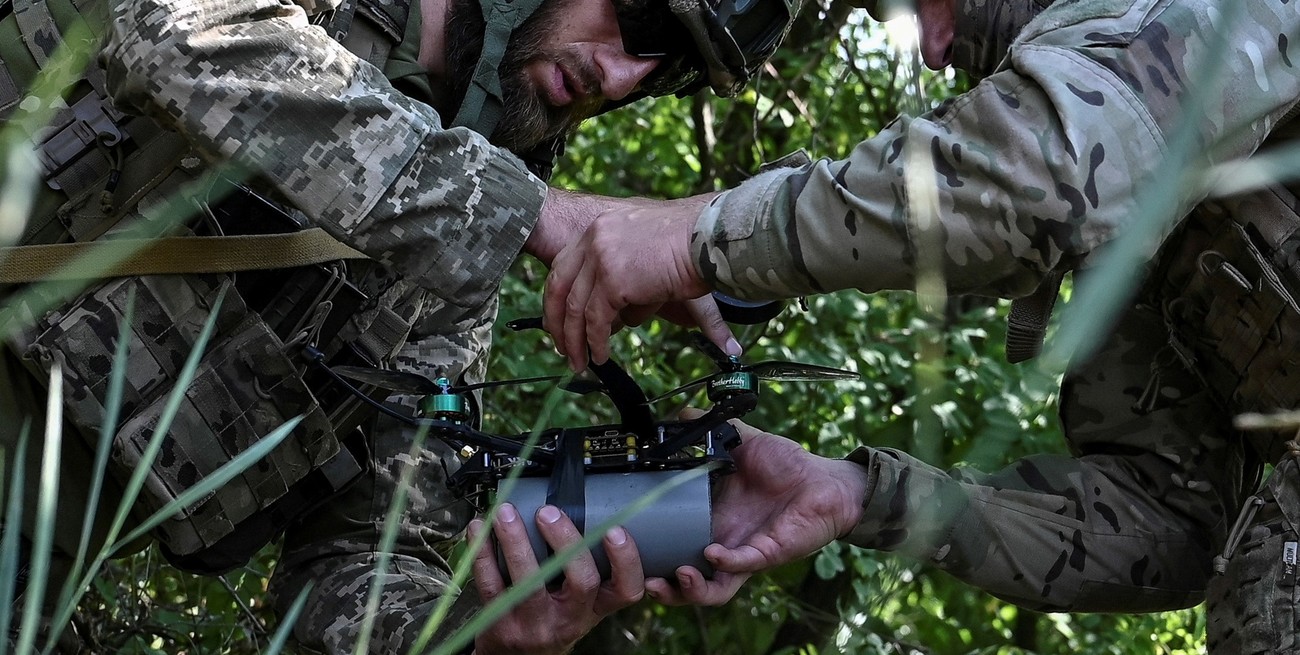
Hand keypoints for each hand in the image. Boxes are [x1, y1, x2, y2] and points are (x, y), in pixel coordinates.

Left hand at [470, 503, 644, 653]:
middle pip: (582, 581)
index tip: (615, 531)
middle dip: (566, 540)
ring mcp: (535, 623)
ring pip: (529, 582)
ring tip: (506, 513)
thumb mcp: (580, 604)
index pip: (625, 590)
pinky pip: (491, 584)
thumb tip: (589, 515)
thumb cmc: (551, 621)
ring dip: (516, 540)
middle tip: (549, 512)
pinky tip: (478, 530)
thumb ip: (587, 569)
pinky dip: (481, 552)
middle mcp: (569, 618)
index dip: (625, 560)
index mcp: (594, 608)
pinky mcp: (501, 623)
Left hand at [542, 193, 718, 370]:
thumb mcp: (647, 242)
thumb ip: (626, 261)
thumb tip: (620, 295)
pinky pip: (597, 320)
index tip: (558, 320)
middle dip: (558, 322)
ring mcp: (601, 258)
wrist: (709, 236)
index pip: (564, 265)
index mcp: (600, 226)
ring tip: (580, 361)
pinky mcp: (613, 280)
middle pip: (560, 287)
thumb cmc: (692, 240)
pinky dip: (597, 342)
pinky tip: (601, 355)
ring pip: (576, 308)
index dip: (557, 297)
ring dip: (577, 340)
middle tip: (563, 346)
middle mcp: (594, 239)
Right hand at [645, 418, 869, 605]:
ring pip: (712, 590)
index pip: (673, 545)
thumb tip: (679, 413)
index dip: (652, 553)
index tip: (627, 543)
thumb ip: (709, 429)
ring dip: (690, 589)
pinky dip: (726, 563)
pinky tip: (712, 553)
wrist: (827, 480)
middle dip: (663, 588)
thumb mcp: (742, 442)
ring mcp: (744, 552)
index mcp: (710, 518)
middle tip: (643, 580)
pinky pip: (742, 566)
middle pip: (685, 581)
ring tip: (675, 576)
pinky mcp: (767, 553)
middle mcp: (722, 541)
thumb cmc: (788, 465)